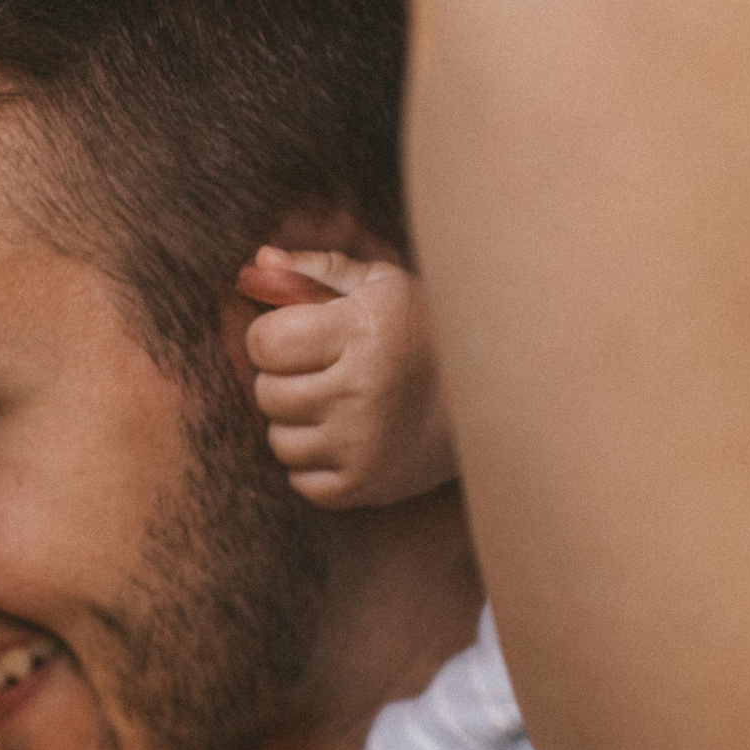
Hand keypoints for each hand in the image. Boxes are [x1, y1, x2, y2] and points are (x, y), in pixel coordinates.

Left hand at [237, 247, 454, 509]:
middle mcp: (360, 391)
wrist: (491, 400)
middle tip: (321, 372)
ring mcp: (362, 445)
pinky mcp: (364, 487)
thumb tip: (258, 262)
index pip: (264, 342)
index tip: (297, 336)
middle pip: (266, 393)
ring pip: (279, 439)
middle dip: (284, 380)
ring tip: (336, 405)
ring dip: (297, 423)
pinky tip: (346, 438)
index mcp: (361, 333)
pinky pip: (300, 480)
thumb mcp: (381, 285)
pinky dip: (314, 462)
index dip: (271, 336)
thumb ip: (316, 270)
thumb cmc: (421, 331)